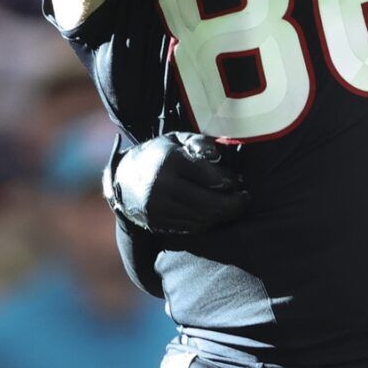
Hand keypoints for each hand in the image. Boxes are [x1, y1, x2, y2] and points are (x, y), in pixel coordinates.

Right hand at [109, 133, 249, 233]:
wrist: (123, 177)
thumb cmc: (159, 154)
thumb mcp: (177, 139)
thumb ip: (199, 142)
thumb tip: (217, 155)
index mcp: (170, 161)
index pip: (210, 177)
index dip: (230, 182)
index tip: (239, 182)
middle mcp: (162, 186)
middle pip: (209, 203)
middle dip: (232, 204)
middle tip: (244, 200)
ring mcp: (158, 207)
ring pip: (201, 219)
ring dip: (221, 215)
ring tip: (230, 206)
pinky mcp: (156, 223)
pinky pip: (190, 228)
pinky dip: (206, 223)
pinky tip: (212, 215)